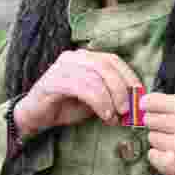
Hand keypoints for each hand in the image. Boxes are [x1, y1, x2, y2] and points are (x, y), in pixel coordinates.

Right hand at [14, 50, 142, 138]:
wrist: (34, 117)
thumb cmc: (65, 108)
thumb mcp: (95, 103)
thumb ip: (112, 98)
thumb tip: (135, 105)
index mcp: (85, 58)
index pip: (113, 60)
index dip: (129, 76)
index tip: (141, 96)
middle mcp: (74, 57)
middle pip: (106, 65)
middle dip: (122, 88)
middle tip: (129, 109)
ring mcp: (62, 67)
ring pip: (95, 76)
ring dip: (111, 98)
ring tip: (115, 116)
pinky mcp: (53, 80)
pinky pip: (83, 87)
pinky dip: (98, 102)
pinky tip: (105, 115)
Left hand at [140, 93, 174, 174]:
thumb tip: (144, 100)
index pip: (153, 101)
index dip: (147, 105)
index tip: (146, 108)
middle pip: (149, 119)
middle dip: (157, 126)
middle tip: (173, 133)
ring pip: (151, 137)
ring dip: (160, 143)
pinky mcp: (173, 164)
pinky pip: (152, 155)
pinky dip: (160, 158)